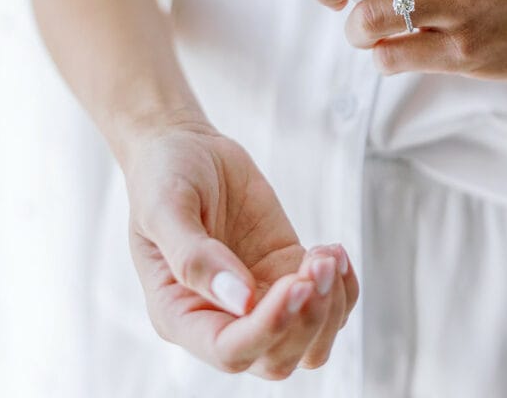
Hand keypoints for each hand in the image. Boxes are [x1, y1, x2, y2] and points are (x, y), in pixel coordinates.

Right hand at [122, 114, 358, 379]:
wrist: (186, 148)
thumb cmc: (163, 177)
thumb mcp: (166, 208)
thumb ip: (194, 257)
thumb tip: (240, 301)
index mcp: (180, 315)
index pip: (230, 352)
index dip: (268, 328)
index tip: (294, 283)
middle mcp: (220, 319)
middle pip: (276, 358)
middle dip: (307, 319)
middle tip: (317, 262)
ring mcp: (258, 299)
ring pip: (308, 345)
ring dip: (330, 310)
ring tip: (328, 255)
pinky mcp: (285, 272)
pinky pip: (326, 307)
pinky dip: (343, 290)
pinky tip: (334, 251)